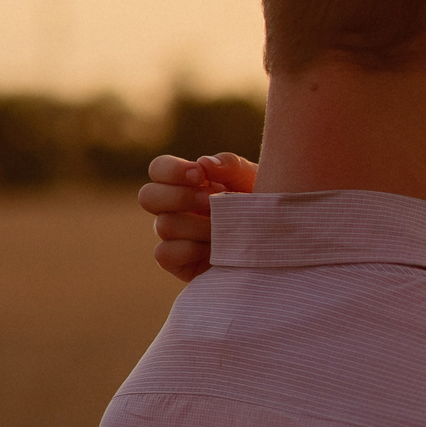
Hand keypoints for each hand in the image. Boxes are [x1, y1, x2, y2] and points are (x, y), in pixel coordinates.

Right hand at [136, 152, 255, 281]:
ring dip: (197, 225)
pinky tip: (216, 250)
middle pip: (147, 196)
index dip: (172, 170)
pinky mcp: (179, 263)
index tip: (200, 176)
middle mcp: (175, 209)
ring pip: (163, 225)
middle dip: (180, 197)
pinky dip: (190, 249)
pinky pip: (164, 254)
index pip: (158, 170)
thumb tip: (204, 163)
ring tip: (226, 229)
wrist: (277, 245)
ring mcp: (175, 237)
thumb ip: (231, 165)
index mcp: (186, 185)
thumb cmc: (262, 207)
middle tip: (211, 201)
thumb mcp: (253, 181)